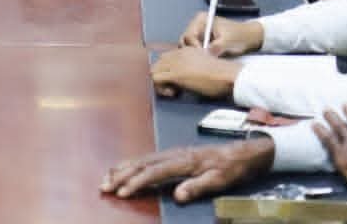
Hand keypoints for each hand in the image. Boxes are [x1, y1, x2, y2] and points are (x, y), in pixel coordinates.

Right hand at [101, 139, 274, 202]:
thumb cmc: (231, 168)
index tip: (122, 192)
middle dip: (121, 175)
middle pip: (143, 163)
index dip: (137, 182)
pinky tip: (125, 168)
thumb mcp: (219, 180)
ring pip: (142, 159)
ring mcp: (173, 152)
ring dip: (123, 168)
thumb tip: (177, 195)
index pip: (154, 172)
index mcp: (184, 161)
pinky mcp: (174, 154)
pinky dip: (132, 163)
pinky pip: (148, 157)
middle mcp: (174, 154)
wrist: (242, 153)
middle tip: (104, 186)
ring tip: (107, 177)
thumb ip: (197, 187)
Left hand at [151, 46, 241, 98]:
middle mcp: (178, 54)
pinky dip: (160, 88)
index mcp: (186, 50)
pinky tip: (173, 93)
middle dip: (162, 77)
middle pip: (158, 63)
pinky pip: (155, 79)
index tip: (177, 82)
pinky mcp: (175, 74)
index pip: (166, 58)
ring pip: (153, 71)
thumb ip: (192, 66)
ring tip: (173, 91)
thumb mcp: (204, 64)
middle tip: (174, 88)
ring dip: (160, 83)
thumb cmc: (222, 74)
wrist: (228, 75)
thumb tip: (186, 78)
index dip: (168, 71)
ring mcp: (176, 63)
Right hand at [179, 12, 263, 56]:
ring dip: (194, 55)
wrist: (250, 38)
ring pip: (187, 47)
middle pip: (185, 41)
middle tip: (203, 61)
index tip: (203, 56)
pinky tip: (206, 62)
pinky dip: (197, 57)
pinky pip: (193, 51)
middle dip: (192, 52)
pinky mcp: (201, 42)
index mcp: (201, 19)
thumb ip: (217, 46)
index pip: (189, 35)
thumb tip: (206, 53)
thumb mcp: (229, 40)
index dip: (194, 47)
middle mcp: (197, 25)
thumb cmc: (240, 35)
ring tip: (206, 61)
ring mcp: (198, 34)